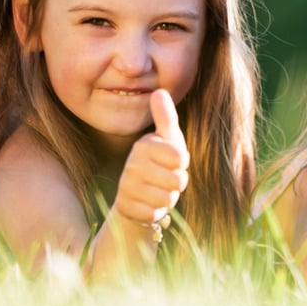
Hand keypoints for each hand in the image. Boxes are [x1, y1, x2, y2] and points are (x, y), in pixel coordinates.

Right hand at [112, 89, 189, 232]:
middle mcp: (132, 164)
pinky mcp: (124, 208)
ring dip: (168, 198)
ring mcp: (126, 187)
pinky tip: (148, 205)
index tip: (172, 162)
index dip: (181, 164)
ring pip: (167, 199)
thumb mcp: (168, 140)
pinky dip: (156, 213)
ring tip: (158, 191)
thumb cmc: (160, 163)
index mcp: (144, 145)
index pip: (180, 158)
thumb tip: (158, 91)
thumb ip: (166, 118)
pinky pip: (155, 214)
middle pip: (177, 180)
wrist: (137, 197)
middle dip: (177, 184)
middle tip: (165, 179)